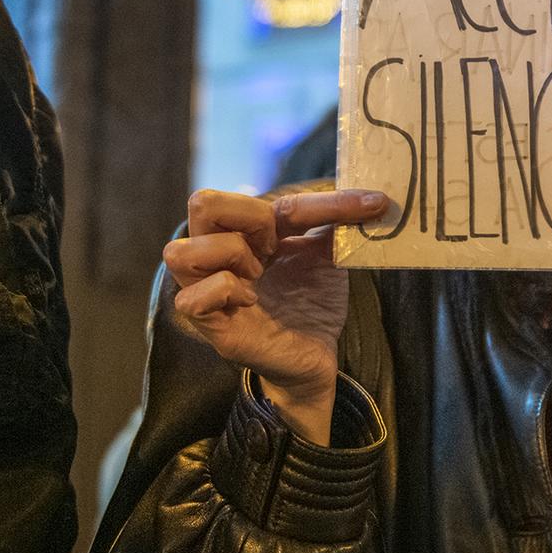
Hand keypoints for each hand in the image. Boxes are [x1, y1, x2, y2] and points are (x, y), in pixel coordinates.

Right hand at [163, 188, 388, 442]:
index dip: (318, 200)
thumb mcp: (327, 254)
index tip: (370, 207)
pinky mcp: (212, 327)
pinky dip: (226, 291)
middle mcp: (216, 257)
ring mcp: (207, 292)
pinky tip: (252, 301)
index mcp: (241, 233)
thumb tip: (368, 197)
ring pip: (181, 251)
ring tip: (258, 276)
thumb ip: (334, 221)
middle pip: (202, 203)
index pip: (258, 196)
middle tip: (276, 246)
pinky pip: (193, 298)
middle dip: (250, 217)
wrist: (318, 357)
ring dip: (230, 254)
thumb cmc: (311, 303)